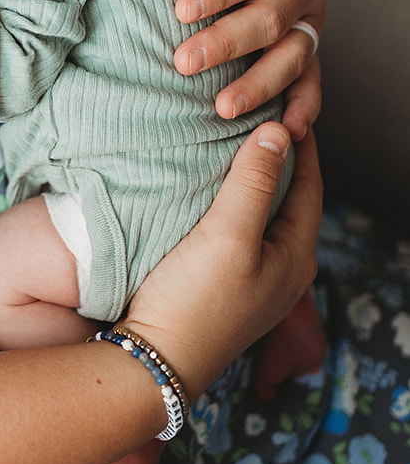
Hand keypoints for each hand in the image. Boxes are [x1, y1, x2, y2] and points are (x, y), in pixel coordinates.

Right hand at [124, 122, 321, 400]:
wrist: (154, 361)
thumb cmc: (195, 299)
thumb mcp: (228, 234)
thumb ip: (254, 181)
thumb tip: (278, 130)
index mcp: (297, 256)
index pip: (309, 183)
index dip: (300, 141)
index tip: (283, 101)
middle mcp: (285, 270)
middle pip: (291, 199)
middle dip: (279, 157)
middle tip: (258, 114)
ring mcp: (257, 282)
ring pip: (265, 215)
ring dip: (254, 180)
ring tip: (233, 143)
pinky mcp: (228, 287)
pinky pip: (242, 231)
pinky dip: (234, 203)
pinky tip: (209, 190)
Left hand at [176, 0, 323, 140]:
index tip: (179, 7)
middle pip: (269, 18)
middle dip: (227, 43)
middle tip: (182, 62)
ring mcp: (310, 20)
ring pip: (292, 58)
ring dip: (259, 86)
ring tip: (219, 109)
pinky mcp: (308, 50)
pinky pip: (311, 84)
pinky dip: (302, 108)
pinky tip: (285, 131)